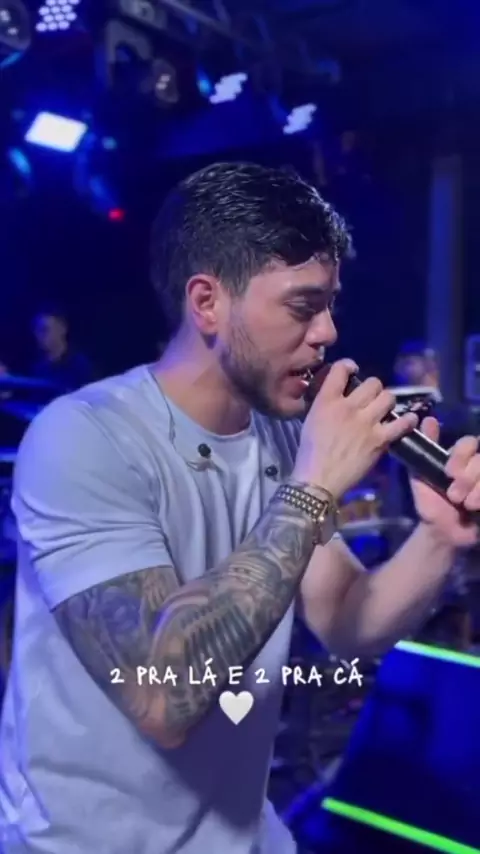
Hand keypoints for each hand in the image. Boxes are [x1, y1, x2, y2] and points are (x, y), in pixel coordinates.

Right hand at [293, 359, 417, 500]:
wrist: (318, 480)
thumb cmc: (309, 454)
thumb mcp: (311, 421)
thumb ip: (326, 406)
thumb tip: (338, 399)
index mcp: (327, 401)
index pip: (340, 369)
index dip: (349, 366)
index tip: (352, 370)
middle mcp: (348, 407)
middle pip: (372, 383)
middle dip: (374, 389)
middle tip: (372, 399)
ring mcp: (366, 423)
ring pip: (388, 397)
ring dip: (388, 403)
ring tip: (386, 411)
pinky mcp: (379, 440)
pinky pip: (402, 423)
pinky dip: (408, 421)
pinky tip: (409, 421)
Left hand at [410, 417, 479, 547]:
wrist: (440, 533)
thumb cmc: (431, 504)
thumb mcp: (421, 476)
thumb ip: (424, 450)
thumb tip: (429, 419)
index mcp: (463, 459)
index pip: (469, 442)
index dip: (461, 455)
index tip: (448, 472)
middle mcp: (478, 467)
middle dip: (468, 477)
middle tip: (454, 495)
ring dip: (478, 489)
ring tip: (466, 505)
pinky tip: (477, 508)